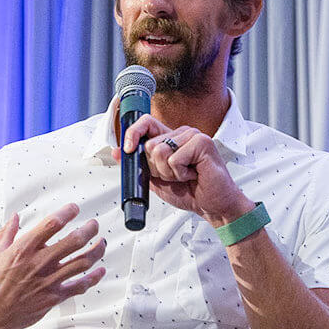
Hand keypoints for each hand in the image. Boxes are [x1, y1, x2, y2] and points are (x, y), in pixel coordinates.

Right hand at [0, 203, 106, 328]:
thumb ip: (8, 233)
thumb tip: (15, 217)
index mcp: (24, 249)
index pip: (52, 225)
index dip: (67, 213)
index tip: (74, 209)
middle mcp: (40, 263)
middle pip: (74, 241)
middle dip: (88, 230)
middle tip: (93, 225)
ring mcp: (49, 281)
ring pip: (82, 262)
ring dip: (96, 250)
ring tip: (101, 242)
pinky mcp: (54, 298)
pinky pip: (79, 286)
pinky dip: (93, 278)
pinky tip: (100, 270)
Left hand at [112, 115, 253, 225]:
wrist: (212, 206)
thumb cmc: (189, 192)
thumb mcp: (156, 179)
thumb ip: (138, 165)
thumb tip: (117, 152)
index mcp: (170, 138)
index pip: (146, 123)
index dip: (132, 133)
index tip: (128, 150)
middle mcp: (181, 134)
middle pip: (149, 144)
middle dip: (156, 168)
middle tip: (174, 176)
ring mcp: (193, 136)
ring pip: (160, 151)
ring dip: (169, 172)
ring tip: (185, 176)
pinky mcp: (203, 143)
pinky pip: (175, 159)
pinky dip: (180, 173)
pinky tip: (194, 175)